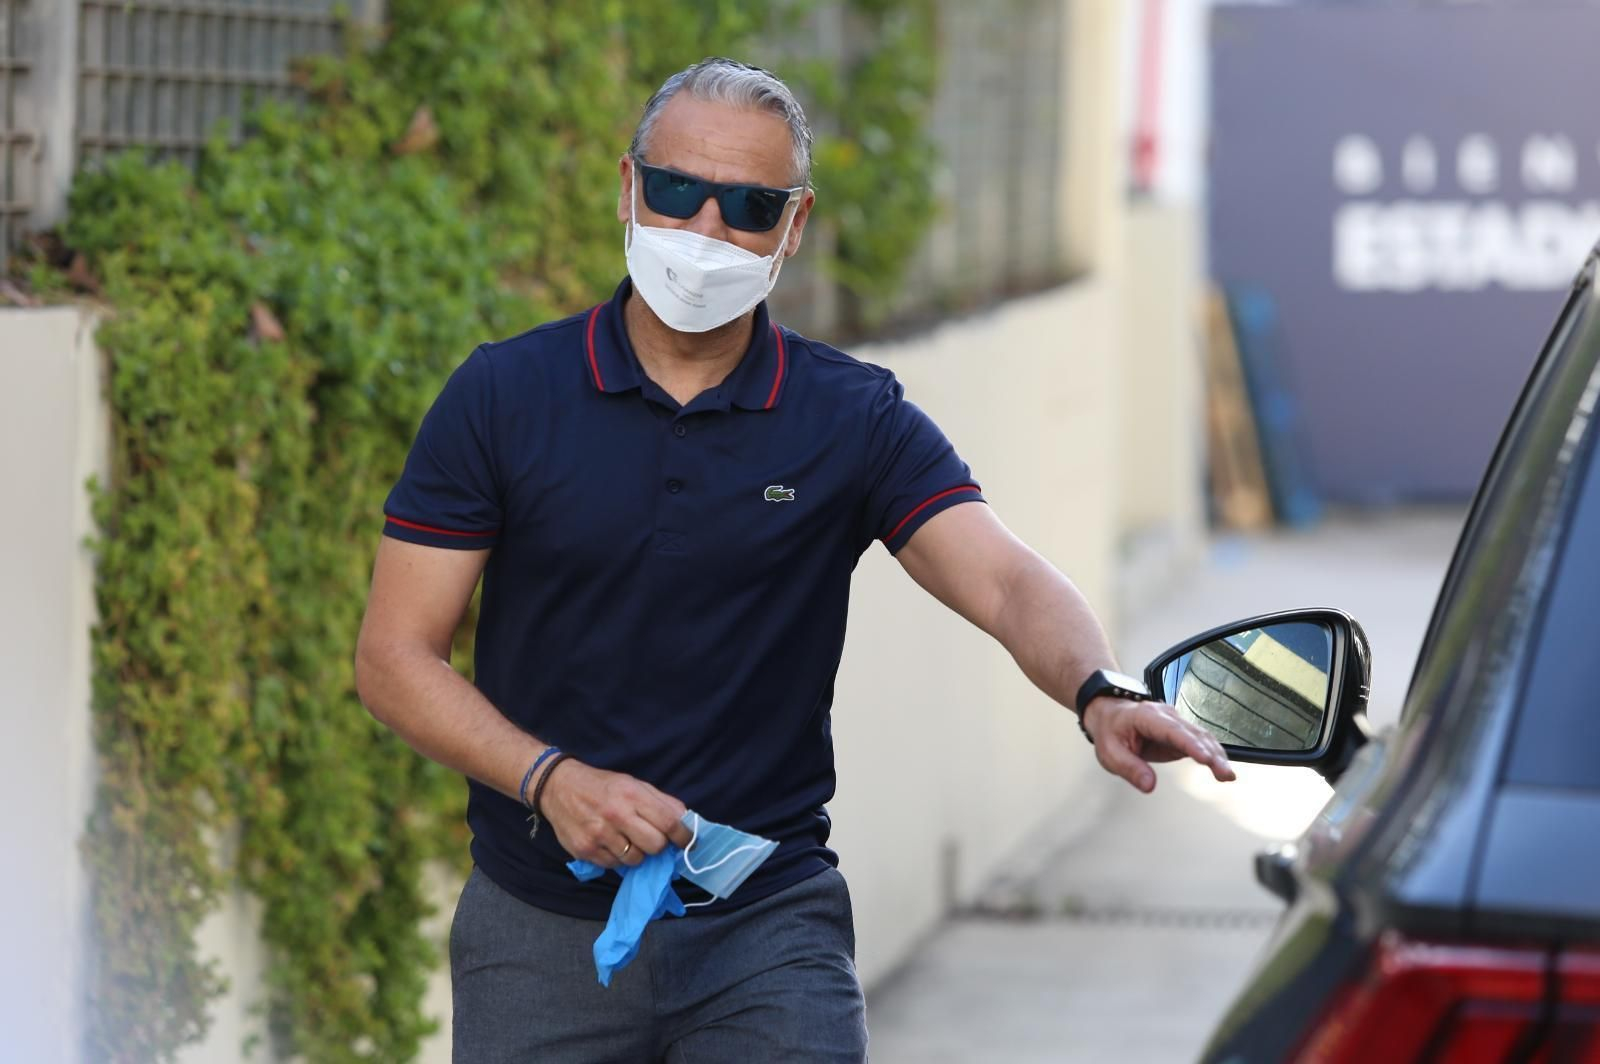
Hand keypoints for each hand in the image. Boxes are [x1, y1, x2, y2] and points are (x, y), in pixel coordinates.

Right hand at [537, 759, 694, 868]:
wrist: (558, 786)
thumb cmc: (602, 785)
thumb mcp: (634, 784)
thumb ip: (661, 802)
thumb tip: (686, 821)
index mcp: (632, 795)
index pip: (669, 823)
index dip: (684, 836)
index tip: (688, 842)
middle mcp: (616, 815)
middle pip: (655, 846)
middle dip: (659, 846)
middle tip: (651, 838)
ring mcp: (599, 835)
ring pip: (635, 860)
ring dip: (637, 853)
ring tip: (626, 839)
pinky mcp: (585, 851)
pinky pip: (614, 866)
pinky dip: (617, 858)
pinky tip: (610, 843)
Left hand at [1082, 698, 1235, 792]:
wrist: (1110, 716)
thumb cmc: (1110, 731)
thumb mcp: (1110, 753)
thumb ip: (1130, 768)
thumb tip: (1149, 786)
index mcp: (1147, 717)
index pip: (1173, 731)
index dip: (1191, 744)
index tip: (1206, 758)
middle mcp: (1166, 717)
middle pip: (1194, 734)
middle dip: (1212, 754)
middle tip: (1224, 773)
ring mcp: (1176, 724)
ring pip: (1202, 737)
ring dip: (1217, 756)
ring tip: (1227, 775)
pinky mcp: (1181, 734)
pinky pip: (1201, 743)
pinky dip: (1213, 755)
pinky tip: (1222, 769)